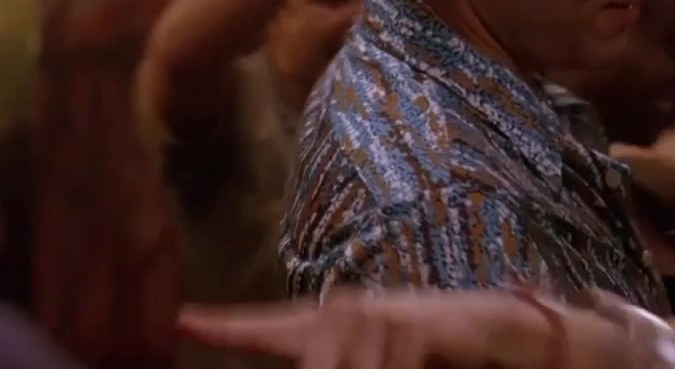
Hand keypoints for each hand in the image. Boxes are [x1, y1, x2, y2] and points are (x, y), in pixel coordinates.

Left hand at [178, 291, 532, 368]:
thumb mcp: (376, 367)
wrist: (494, 332)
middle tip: (384, 362)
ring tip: (408, 361)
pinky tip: (416, 361)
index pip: (268, 326)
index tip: (181, 321)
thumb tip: (315, 362)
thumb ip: (343, 366)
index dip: (225, 326)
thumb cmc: (428, 355)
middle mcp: (348, 311)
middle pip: (314, 361)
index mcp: (332, 326)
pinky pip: (390, 368)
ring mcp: (378, 312)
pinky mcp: (412, 322)